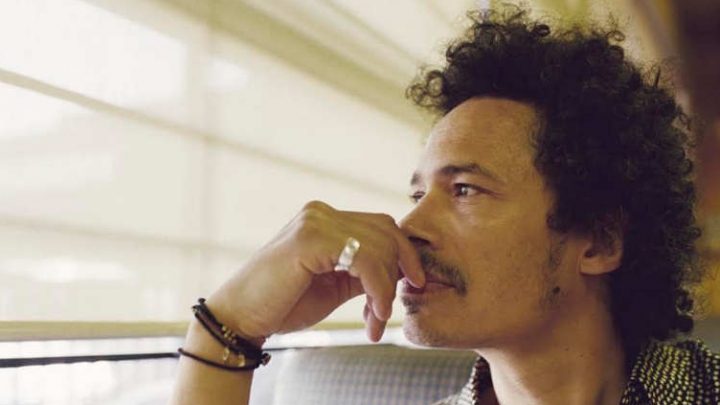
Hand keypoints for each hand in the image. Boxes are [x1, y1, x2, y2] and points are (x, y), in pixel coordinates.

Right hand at [205, 201, 424, 342]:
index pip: (382, 225)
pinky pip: (365, 258)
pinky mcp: (311, 238)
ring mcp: (315, 221)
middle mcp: (321, 212)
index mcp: (325, 219)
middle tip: (387, 313)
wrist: (241, 319)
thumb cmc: (284, 304)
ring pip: (380, 245)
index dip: (404, 254)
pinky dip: (378, 289)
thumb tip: (403, 270)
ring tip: (375, 321)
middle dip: (400, 270)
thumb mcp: (336, 286)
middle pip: (387, 230)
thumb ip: (365, 272)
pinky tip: (371, 314)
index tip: (411, 285)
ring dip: (386, 289)